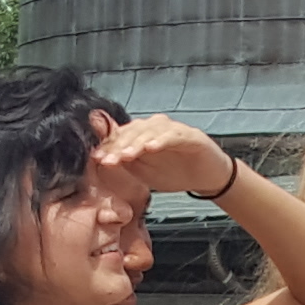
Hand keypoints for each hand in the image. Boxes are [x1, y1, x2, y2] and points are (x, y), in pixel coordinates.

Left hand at [90, 110, 233, 206]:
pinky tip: (151, 148)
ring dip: (136, 142)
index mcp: (142, 135)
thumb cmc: (175, 172)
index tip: (97, 158)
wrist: (206, 177)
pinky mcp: (190, 135)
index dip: (108, 146)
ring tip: (126, 154)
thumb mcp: (144, 172)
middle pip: (133, 131)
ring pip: (150, 131)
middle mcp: (155, 127)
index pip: (121, 136)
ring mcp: (172, 130)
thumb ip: (125, 161)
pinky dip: (161, 140)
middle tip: (108, 159)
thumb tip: (102, 156)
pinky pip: (173, 136)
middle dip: (118, 145)